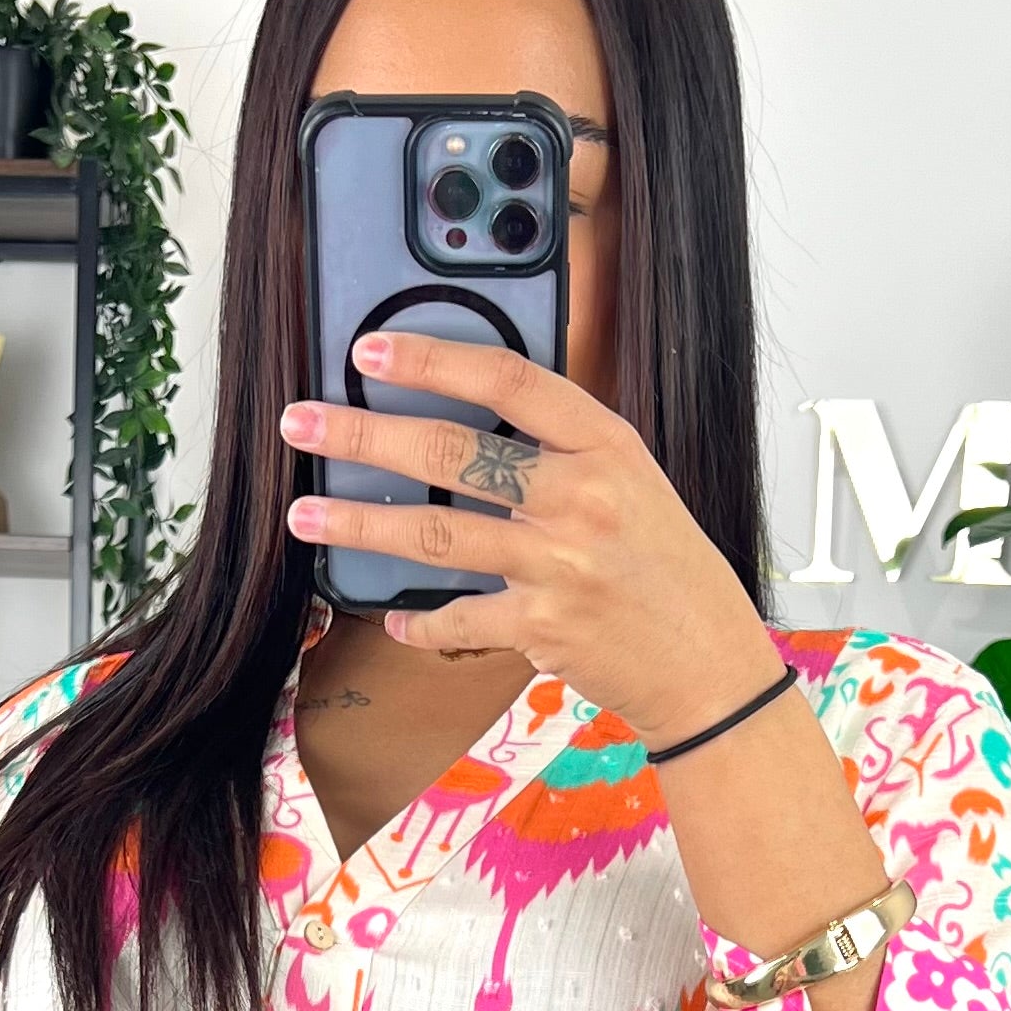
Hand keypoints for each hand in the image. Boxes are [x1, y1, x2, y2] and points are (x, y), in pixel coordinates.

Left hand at [282, 333, 783, 746]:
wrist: (707, 662)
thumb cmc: (666, 569)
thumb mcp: (632, 484)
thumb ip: (562, 451)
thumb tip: (470, 421)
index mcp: (606, 444)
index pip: (507, 378)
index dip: (431, 357)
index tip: (369, 349)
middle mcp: (582, 496)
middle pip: (451, 451)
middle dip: (363, 433)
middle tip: (303, 423)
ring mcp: (560, 563)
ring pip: (436, 532)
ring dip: (360, 523)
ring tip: (306, 515)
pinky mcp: (543, 625)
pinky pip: (458, 618)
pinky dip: (419, 622)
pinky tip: (391, 617)